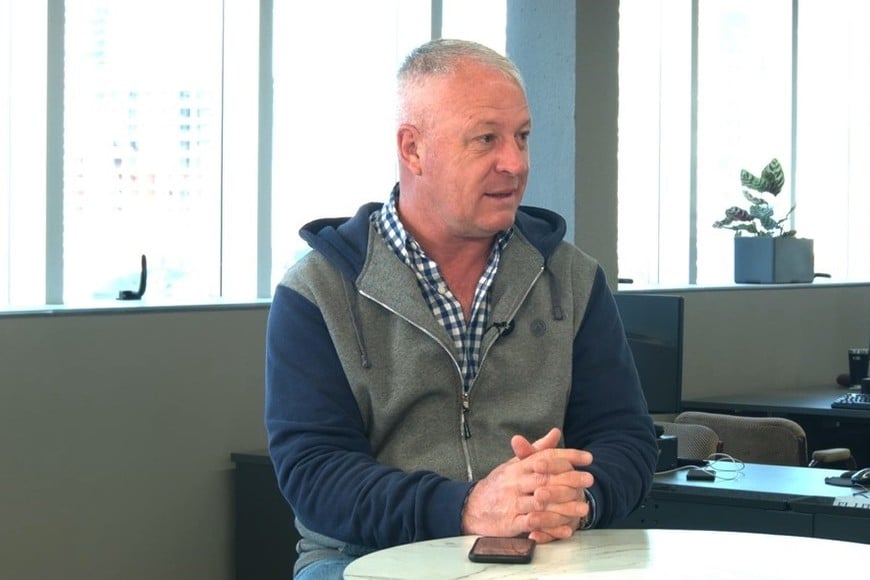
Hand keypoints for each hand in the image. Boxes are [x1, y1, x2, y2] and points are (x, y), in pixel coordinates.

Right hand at [461, 428, 592, 539]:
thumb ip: (537, 450)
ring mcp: (512, 502)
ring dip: (564, 505)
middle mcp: (515, 483)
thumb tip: (555, 433)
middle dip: (570, 479)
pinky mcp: (510, 522)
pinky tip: (566, 527)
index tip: (587, 457)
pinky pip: (533, 524)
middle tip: (589, 479)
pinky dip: (551, 526)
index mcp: (518, 467)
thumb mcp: (515, 464)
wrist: (471, 506)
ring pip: (541, 503)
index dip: (568, 456)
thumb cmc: (499, 484)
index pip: (545, 457)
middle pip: (545, 479)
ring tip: (583, 507)